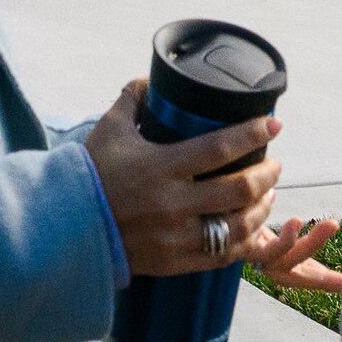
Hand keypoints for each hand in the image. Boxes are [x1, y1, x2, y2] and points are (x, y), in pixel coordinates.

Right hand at [89, 80, 287, 278]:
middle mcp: (173, 203)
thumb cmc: (89, 176)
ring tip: (268, 194)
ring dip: (262, 208)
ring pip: (239, 225)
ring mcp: (176, 237)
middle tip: (275, 163)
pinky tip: (252, 228)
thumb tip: (150, 80)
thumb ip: (131, 100)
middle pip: (239, 189)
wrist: (66, 228)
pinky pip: (223, 255)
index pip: (220, 147)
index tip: (274, 125)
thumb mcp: (109, 130)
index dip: (253, 134)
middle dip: (267, 174)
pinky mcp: (175, 262)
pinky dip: (245, 241)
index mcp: (161, 166)